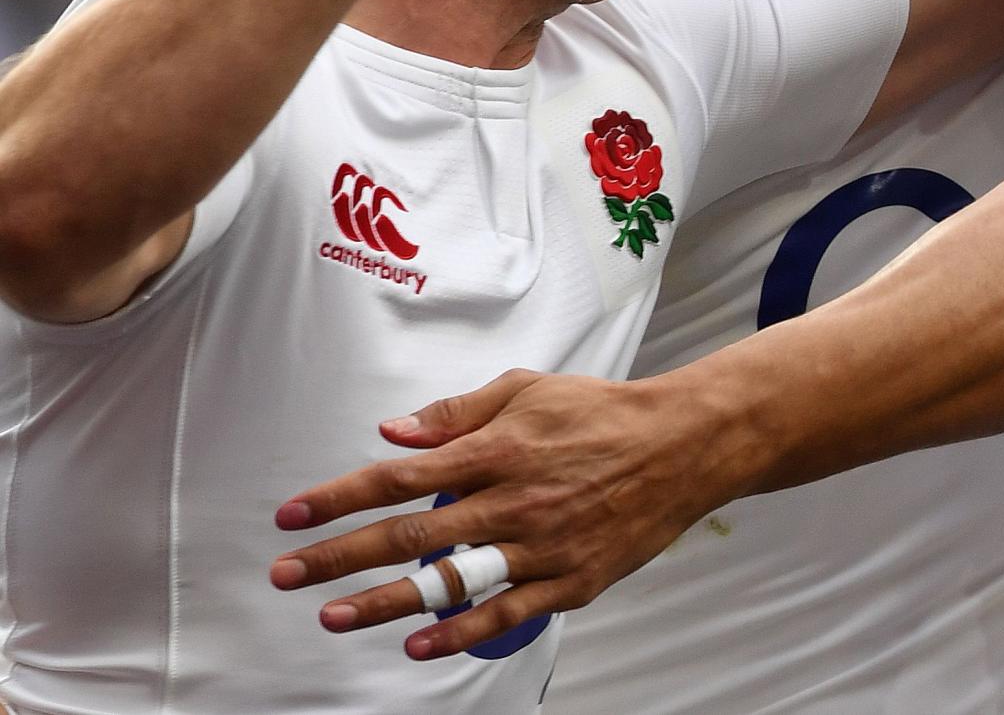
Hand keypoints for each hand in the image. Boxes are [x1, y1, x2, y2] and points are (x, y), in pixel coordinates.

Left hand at [268, 367, 742, 659]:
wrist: (684, 445)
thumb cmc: (603, 412)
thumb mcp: (530, 389)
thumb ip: (458, 412)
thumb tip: (393, 431)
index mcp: (499, 449)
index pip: (402, 476)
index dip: (340, 496)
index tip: (291, 514)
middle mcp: (513, 500)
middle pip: (411, 536)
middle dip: (339, 556)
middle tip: (286, 575)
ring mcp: (541, 545)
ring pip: (450, 582)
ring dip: (385, 602)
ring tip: (334, 616)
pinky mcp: (570, 581)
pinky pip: (507, 613)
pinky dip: (461, 632)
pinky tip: (419, 645)